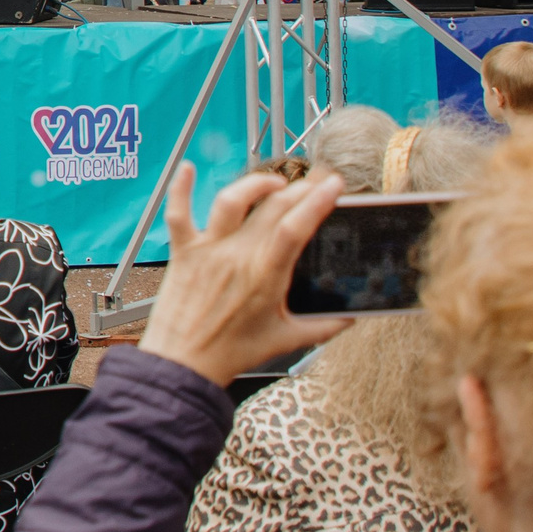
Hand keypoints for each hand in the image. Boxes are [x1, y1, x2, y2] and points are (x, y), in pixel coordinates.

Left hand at [139, 164, 353, 384]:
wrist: (184, 364)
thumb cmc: (232, 353)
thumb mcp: (287, 341)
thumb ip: (324, 327)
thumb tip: (353, 316)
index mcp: (266, 275)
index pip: (297, 226)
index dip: (318, 201)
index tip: (334, 186)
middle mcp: (237, 255)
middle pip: (272, 208)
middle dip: (299, 189)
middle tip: (315, 183)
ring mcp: (207, 250)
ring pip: (230, 201)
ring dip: (255, 184)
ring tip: (274, 183)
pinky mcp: (183, 253)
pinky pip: (178, 214)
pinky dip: (180, 188)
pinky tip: (189, 168)